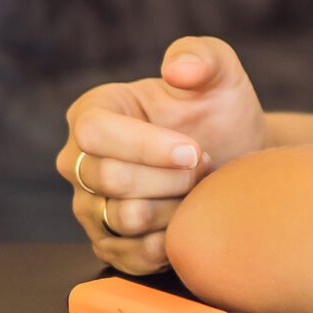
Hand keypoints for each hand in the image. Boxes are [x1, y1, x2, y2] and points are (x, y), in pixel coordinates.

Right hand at [59, 37, 265, 272]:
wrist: (235, 158)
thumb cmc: (218, 111)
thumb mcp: (219, 73)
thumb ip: (202, 56)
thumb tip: (178, 69)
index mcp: (93, 112)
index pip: (94, 133)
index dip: (146, 146)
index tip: (194, 151)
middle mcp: (77, 161)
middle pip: (111, 179)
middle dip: (172, 177)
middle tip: (204, 167)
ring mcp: (88, 206)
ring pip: (123, 219)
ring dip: (175, 208)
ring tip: (196, 190)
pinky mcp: (107, 244)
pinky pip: (130, 255)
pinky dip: (169, 242)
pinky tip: (188, 220)